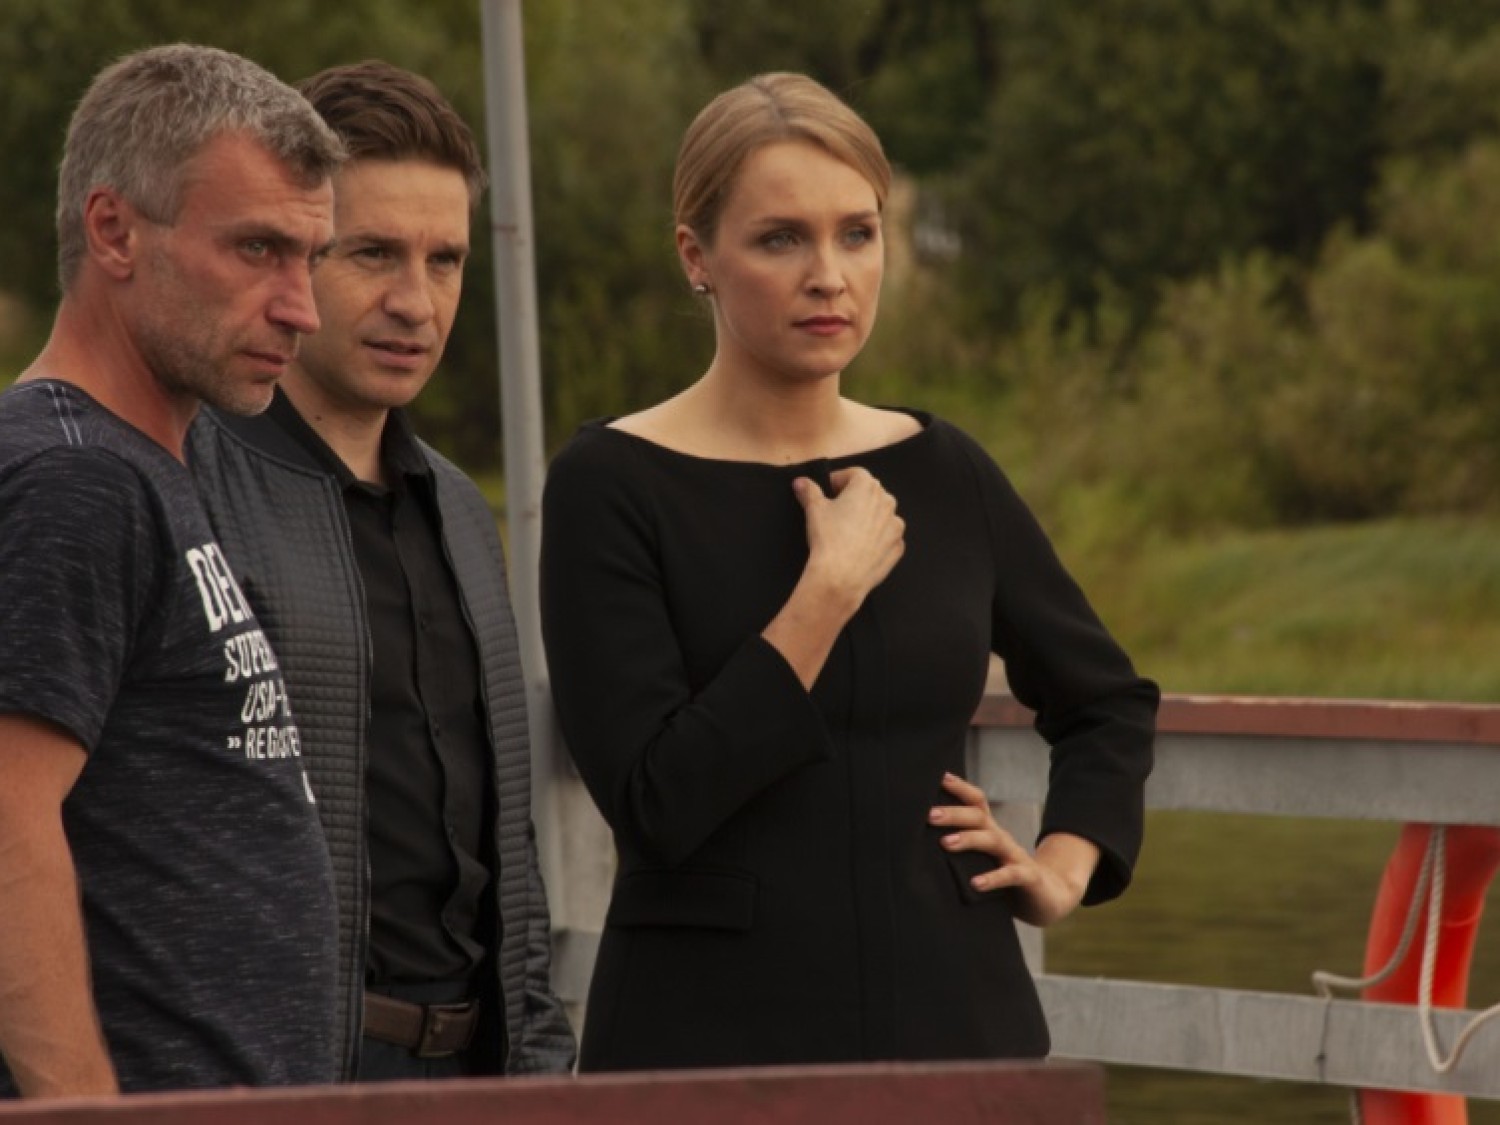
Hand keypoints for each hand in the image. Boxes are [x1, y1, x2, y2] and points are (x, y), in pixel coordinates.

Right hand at [792, 467, 904, 614]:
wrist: (841, 576)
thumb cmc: (828, 538)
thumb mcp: (813, 510)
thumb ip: (809, 491)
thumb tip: (801, 482)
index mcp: (867, 486)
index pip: (854, 474)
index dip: (839, 481)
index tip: (828, 491)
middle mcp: (887, 501)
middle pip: (870, 493)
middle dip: (854, 498)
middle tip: (836, 512)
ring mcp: (895, 525)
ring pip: (881, 515)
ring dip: (868, 518)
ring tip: (848, 532)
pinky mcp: (897, 546)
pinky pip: (886, 537)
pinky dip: (876, 539)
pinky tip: (859, 548)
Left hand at [929, 772, 1098, 926]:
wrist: (1048, 896)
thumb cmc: (1004, 874)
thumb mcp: (982, 857)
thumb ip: (960, 847)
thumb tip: (921, 839)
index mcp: (990, 830)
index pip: (976, 801)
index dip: (959, 787)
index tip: (939, 777)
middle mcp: (1002, 839)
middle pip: (979, 817)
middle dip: (954, 813)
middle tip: (929, 815)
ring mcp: (1016, 856)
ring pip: (993, 840)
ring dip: (969, 839)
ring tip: (946, 843)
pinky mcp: (1028, 878)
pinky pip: (1010, 875)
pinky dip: (992, 878)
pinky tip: (975, 883)